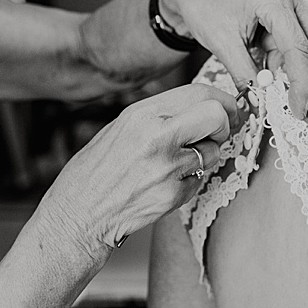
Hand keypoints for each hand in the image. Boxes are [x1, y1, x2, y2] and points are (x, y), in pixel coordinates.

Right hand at [38, 82, 241, 262]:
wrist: (78, 215)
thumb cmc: (97, 172)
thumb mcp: (121, 129)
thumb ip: (161, 116)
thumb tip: (202, 106)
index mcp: (141, 114)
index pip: (200, 93)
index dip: (223, 101)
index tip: (230, 110)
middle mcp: (156, 136)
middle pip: (216, 115)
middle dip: (224, 125)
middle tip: (217, 135)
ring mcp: (167, 167)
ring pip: (212, 152)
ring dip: (203, 158)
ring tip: (172, 167)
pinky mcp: (173, 194)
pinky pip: (200, 181)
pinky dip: (189, 182)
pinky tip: (163, 186)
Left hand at [160, 0, 307, 114]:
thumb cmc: (206, 6)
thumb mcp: (222, 44)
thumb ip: (245, 73)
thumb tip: (262, 100)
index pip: (297, 46)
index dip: (300, 82)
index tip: (298, 109)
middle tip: (304, 106)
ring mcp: (294, 3)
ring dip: (295, 72)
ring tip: (279, 92)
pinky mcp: (291, 12)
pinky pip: (297, 44)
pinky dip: (287, 64)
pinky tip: (272, 75)